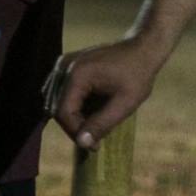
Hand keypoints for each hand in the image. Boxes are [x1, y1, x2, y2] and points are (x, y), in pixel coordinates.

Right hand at [45, 38, 159, 148]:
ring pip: (54, 101)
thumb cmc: (137, 75)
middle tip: (95, 139)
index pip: (63, 111)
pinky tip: (88, 111)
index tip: (95, 146)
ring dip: (70, 117)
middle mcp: (63, 67)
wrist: (141, 49)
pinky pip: (58, 92)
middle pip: (55, 107)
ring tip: (92, 125)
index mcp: (77, 74)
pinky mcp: (65, 65)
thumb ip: (102, 123)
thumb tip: (82, 143)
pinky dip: (70, 106)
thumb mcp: (125, 103)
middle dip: (73, 126)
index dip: (75, 132)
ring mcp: (62, 64)